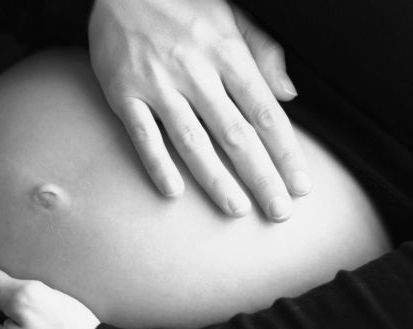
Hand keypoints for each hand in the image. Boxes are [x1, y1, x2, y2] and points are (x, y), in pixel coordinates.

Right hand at [89, 0, 310, 220]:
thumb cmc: (183, 3)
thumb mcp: (232, 17)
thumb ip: (263, 54)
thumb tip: (289, 94)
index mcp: (227, 53)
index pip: (265, 112)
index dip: (286, 152)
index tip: (300, 184)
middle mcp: (196, 72)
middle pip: (236, 134)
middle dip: (261, 176)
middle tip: (277, 211)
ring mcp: (158, 84)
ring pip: (192, 140)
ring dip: (216, 179)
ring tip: (236, 208)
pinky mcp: (125, 93)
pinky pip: (143, 135)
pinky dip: (157, 164)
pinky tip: (173, 191)